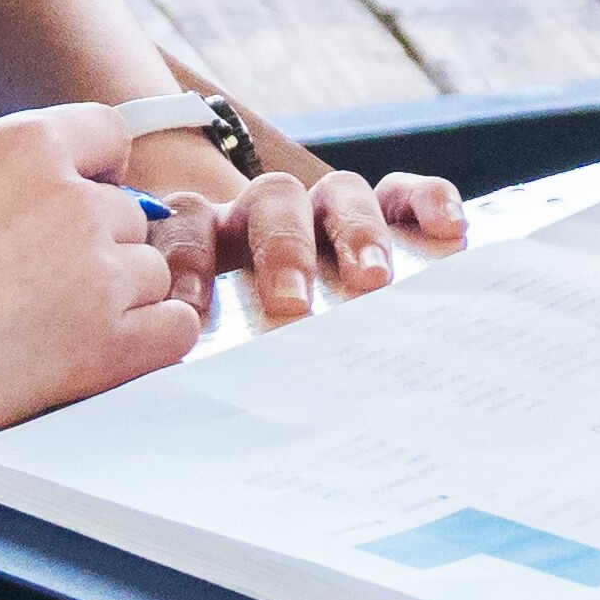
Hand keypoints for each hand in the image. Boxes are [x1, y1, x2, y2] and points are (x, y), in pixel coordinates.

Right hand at [0, 104, 212, 452]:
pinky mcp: (105, 345)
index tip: (62, 204)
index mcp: (27, 142)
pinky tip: (102, 350)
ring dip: (114, 296)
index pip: (109, 135)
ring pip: (149, 272)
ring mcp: (97, 272)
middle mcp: (76, 198)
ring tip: (43, 326)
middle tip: (33, 285)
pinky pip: (176, 330)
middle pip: (128, 212)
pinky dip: (151, 338)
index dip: (90, 171)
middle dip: (91, 245)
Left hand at [130, 132, 467, 325]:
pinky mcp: (384, 209)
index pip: (189, 223)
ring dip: (355, 232)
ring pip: (338, 192)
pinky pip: (403, 192)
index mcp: (208, 236)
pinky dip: (425, 200)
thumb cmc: (233, 341)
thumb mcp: (201, 344)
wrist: (276, 316)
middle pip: (270, 202)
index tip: (188, 310)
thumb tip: (149, 408)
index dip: (186, 259)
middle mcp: (266, 213)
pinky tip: (449, 228)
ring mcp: (325, 208)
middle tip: (290, 306)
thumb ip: (178, 351)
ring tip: (373, 280)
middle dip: (281, 251)